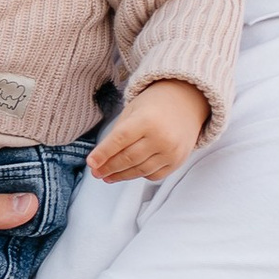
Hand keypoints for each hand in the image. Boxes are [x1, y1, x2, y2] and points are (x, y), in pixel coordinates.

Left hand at [88, 77, 210, 183]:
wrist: (187, 102)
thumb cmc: (154, 105)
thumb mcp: (133, 111)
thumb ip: (118, 134)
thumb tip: (101, 159)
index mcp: (147, 120)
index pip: (120, 140)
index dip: (103, 153)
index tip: (91, 163)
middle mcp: (161, 137)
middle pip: (128, 159)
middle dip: (109, 168)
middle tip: (96, 173)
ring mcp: (171, 151)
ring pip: (140, 171)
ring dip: (121, 175)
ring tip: (107, 176)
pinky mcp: (177, 161)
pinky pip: (154, 175)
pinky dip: (139, 175)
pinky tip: (129, 172)